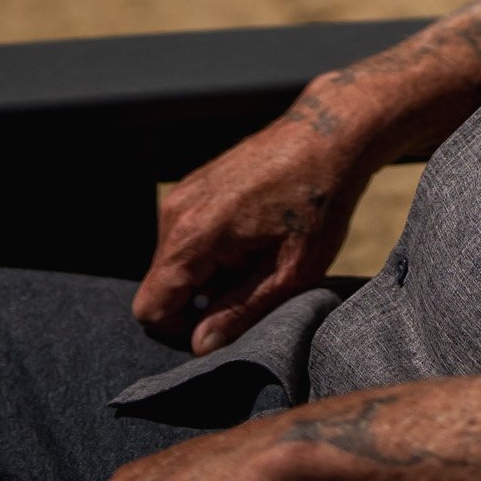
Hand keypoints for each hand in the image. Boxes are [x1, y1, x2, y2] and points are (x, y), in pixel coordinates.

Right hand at [133, 99, 369, 353]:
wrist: (329, 134)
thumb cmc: (317, 201)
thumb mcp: (289, 272)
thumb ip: (240, 312)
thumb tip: (201, 346)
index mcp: (193, 235)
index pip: (151, 309)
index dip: (183, 330)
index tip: (228, 322)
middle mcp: (176, 212)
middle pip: (164, 287)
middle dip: (205, 299)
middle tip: (257, 281)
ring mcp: (183, 194)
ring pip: (177, 263)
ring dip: (212, 274)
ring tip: (260, 254)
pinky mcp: (196, 185)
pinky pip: (188, 237)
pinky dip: (215, 249)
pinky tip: (256, 234)